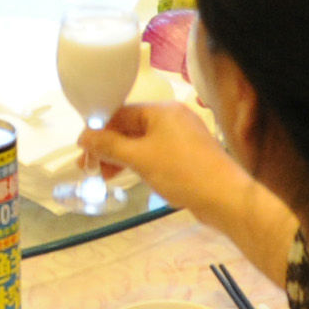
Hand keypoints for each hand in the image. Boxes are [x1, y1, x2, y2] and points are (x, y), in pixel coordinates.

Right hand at [83, 98, 247, 216]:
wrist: (224, 197)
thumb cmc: (181, 172)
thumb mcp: (139, 158)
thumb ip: (109, 146)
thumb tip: (84, 136)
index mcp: (162, 111)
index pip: (121, 113)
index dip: (99, 131)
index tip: (84, 151)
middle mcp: (173, 118)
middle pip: (131, 127)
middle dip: (109, 147)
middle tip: (91, 168)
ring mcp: (182, 137)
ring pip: (142, 142)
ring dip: (122, 157)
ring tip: (106, 176)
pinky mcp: (187, 154)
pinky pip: (155, 152)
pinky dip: (139, 162)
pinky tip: (129, 176)